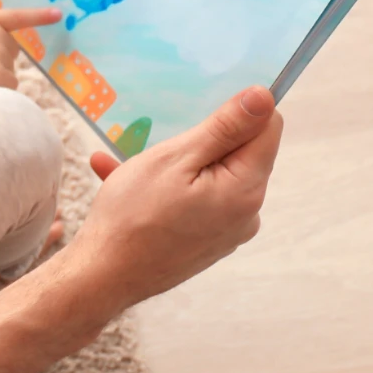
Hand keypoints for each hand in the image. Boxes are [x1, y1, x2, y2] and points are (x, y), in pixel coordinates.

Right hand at [70, 86, 282, 312]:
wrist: (104, 275)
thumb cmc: (133, 215)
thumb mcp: (174, 159)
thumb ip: (224, 128)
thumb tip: (264, 97)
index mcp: (246, 189)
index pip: (267, 128)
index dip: (238, 110)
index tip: (201, 108)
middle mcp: (246, 212)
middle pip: (238, 153)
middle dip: (199, 139)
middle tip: (155, 141)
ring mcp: (226, 231)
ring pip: (210, 176)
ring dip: (174, 163)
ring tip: (127, 163)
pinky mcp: (206, 242)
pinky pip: (193, 201)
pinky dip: (165, 188)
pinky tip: (121, 180)